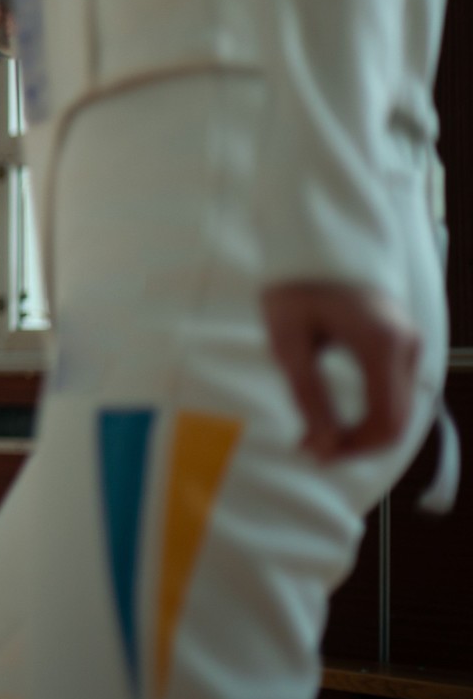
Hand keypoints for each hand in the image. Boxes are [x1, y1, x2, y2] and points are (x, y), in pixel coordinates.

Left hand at [263, 282, 418, 460]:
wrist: (316, 246)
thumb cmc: (296, 287)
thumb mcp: (289, 341)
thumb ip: (307, 393)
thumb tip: (323, 444)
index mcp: (381, 345)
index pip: (385, 422)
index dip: (353, 448)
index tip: (315, 452)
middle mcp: (407, 347)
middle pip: (397, 423)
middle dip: (356, 444)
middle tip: (310, 449)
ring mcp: (410, 345)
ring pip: (398, 411)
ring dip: (362, 432)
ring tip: (315, 435)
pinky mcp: (402, 345)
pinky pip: (394, 393)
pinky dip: (370, 413)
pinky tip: (335, 417)